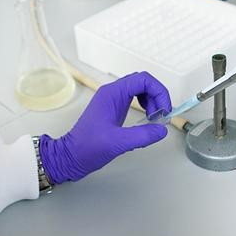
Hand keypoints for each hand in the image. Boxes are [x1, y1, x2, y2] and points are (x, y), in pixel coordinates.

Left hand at [40, 72, 171, 182]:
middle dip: (157, 96)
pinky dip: (145, 106)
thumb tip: (161, 130)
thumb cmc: (87, 147)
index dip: (159, 91)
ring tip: (154, 118)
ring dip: (152, 101)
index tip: (164, 110)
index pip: (143, 79)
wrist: (71, 156)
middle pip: (143, 82)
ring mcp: (113, 100)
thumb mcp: (118, 143)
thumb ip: (142, 136)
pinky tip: (146, 120)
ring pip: (140, 89)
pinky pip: (134, 99)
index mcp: (112, 94)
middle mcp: (112, 93)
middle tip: (161, 115)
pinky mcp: (114, 108)